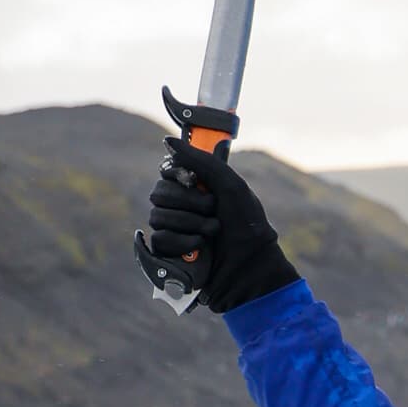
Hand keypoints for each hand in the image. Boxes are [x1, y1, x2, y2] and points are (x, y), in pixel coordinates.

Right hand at [143, 112, 297, 316]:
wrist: (250, 265)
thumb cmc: (246, 224)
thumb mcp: (229, 185)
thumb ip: (199, 160)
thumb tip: (168, 141)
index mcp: (197, 187)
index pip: (167, 171)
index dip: (178, 175)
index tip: (194, 181)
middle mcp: (182, 206)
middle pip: (159, 192)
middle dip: (189, 202)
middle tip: (212, 210)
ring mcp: (174, 229)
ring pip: (157, 215)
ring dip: (189, 223)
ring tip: (212, 232)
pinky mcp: (168, 252)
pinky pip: (158, 238)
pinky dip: (181, 241)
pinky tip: (199, 247)